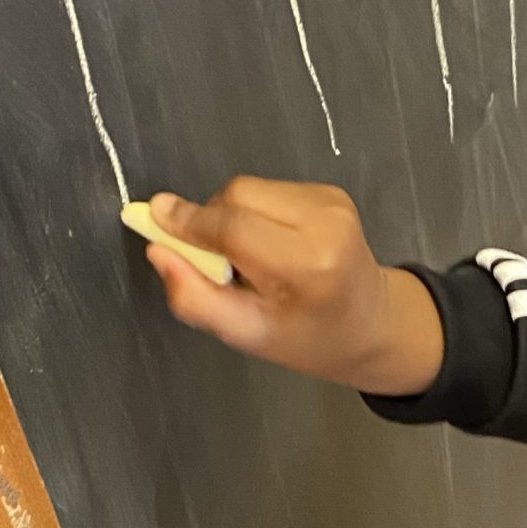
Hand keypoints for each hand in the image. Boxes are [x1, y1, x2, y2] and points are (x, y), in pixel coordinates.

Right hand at [140, 178, 445, 396]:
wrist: (373, 324)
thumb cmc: (308, 339)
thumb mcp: (247, 334)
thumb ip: (196, 298)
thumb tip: (158, 249)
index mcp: (309, 265)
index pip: (233, 227)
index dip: (188, 222)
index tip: (153, 218)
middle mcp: (325, 223)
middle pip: (237, 196)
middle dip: (209, 220)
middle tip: (212, 261)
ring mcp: (332, 201)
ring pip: (249, 188)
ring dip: (230, 216)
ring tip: (246, 258)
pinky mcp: (331, 192)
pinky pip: (268, 189)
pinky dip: (253, 212)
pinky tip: (268, 244)